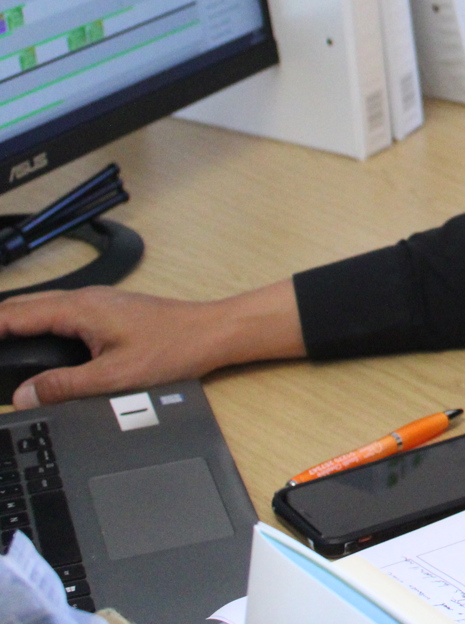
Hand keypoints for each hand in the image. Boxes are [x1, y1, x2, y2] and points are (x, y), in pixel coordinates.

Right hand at [0, 280, 303, 407]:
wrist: (214, 333)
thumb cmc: (174, 348)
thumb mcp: (115, 377)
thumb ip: (65, 387)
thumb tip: (23, 396)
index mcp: (81, 309)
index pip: (16, 314)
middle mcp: (86, 299)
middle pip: (24, 306)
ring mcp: (98, 302)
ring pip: (42, 308)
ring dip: (15, 322)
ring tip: (0, 343)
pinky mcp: (108, 311)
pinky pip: (60, 312)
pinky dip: (37, 323)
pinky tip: (34, 340)